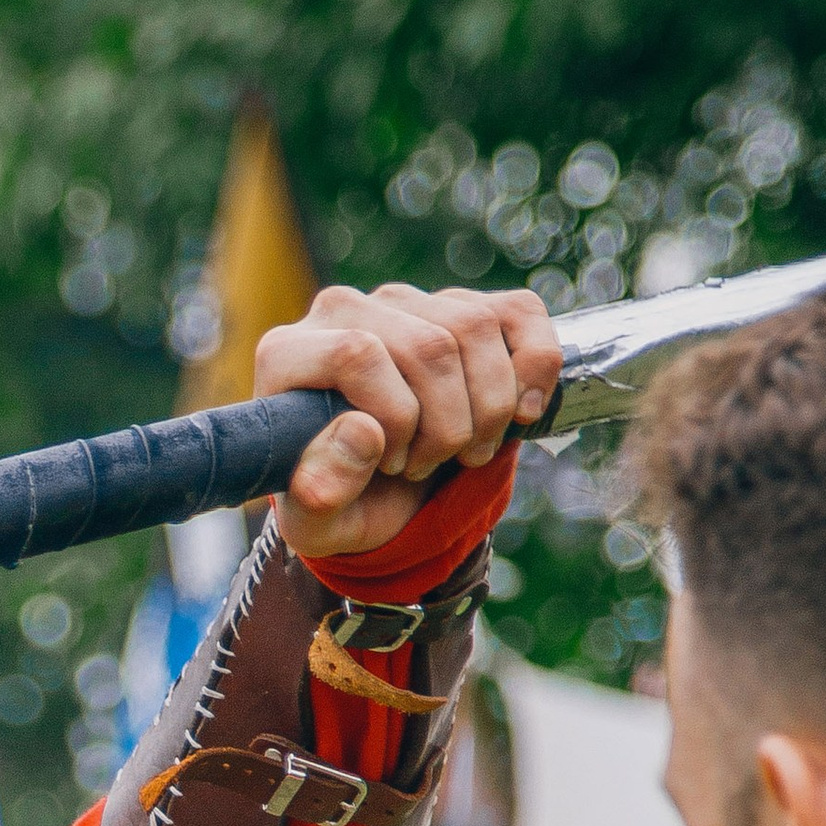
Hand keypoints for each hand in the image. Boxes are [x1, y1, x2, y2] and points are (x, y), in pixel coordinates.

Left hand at [256, 283, 560, 565]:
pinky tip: (520, 413)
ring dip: (487, 408)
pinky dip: (535, 367)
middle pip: (429, 346)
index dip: (394, 417)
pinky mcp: (462, 303)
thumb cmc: (342, 503)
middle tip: (424, 468)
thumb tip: (361, 433)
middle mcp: (344, 310)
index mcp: (289, 353)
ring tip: (461, 452)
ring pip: (476, 328)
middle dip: (446, 427)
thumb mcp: (316, 524)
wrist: (379, 495)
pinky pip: (520, 312)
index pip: (358, 352)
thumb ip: (319, 493)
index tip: (393, 462)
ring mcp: (406, 301)